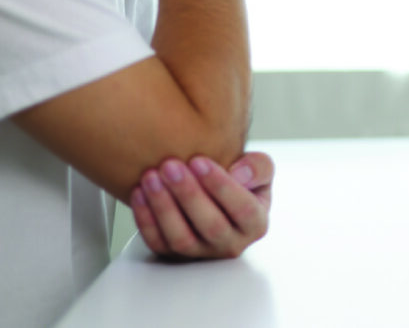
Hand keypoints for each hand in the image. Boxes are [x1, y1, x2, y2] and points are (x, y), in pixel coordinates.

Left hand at [129, 151, 272, 258]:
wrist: (217, 196)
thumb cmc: (240, 183)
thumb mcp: (259, 171)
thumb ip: (259, 167)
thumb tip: (240, 175)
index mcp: (255, 225)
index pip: (243, 210)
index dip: (220, 186)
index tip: (199, 161)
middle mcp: (230, 244)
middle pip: (211, 226)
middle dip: (188, 194)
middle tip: (170, 165)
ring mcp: (201, 253)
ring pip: (181, 238)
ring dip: (163, 206)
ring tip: (151, 176)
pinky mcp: (174, 255)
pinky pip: (157, 242)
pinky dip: (145, 218)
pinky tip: (140, 192)